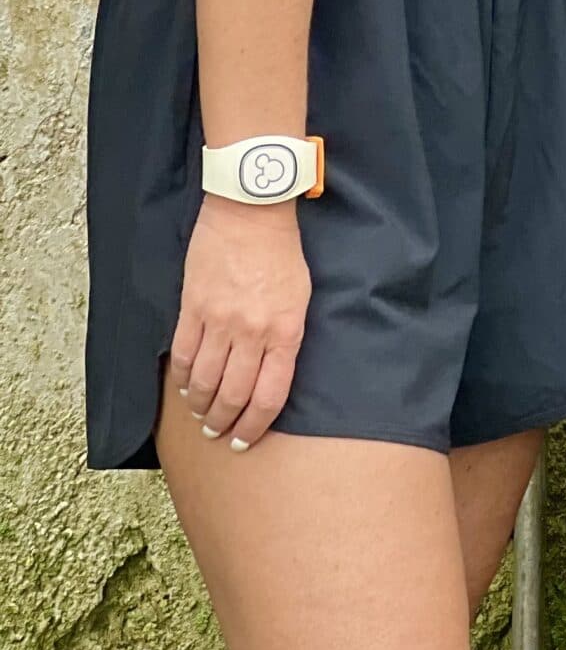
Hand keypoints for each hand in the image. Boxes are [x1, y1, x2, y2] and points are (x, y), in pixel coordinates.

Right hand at [171, 194, 310, 450]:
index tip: (244, 440)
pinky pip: (183, 356)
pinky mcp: (193, 307)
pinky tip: (184, 387)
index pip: (270, 396)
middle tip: (218, 433)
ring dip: (200, 406)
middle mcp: (252, 332)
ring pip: (203, 382)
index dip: (254, 426)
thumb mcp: (300, 296)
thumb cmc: (282, 251)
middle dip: (224, 423)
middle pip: (233, 396)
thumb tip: (270, 373)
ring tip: (201, 415)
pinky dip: (181, 379)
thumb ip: (286, 336)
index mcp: (285, 331)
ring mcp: (219, 321)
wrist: (252, 210)